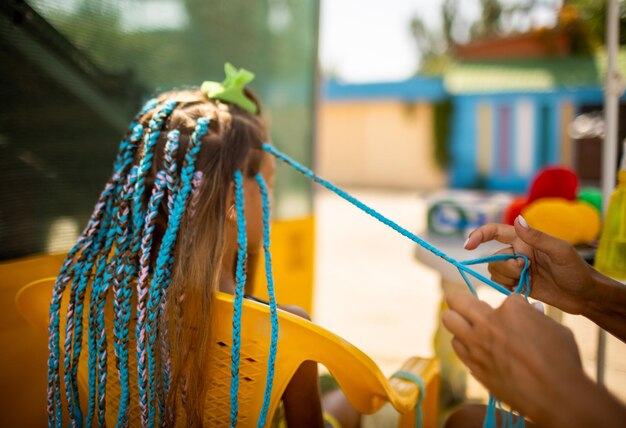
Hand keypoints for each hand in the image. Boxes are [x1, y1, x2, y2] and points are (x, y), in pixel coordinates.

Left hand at [442, 291, 584, 424]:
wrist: (556, 397)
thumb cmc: (562, 361)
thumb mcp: (554, 329)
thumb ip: (536, 317)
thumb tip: (532, 310)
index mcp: (510, 310)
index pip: (505, 297)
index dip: (515, 306)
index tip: (521, 314)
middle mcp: (487, 324)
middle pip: (455, 300)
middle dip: (460, 299)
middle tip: (468, 305)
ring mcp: (476, 346)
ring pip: (450, 323)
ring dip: (461, 324)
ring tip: (474, 330)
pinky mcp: (473, 366)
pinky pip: (458, 347)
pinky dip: (465, 345)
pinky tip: (478, 349)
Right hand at [464, 216, 596, 314]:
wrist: (585, 296)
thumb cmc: (576, 270)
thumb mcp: (560, 251)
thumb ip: (537, 236)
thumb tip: (518, 219)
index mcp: (525, 240)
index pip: (495, 232)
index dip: (479, 235)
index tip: (468, 245)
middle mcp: (517, 253)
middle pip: (493, 258)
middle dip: (505, 266)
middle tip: (524, 271)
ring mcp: (517, 269)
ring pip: (494, 272)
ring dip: (506, 278)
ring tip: (525, 282)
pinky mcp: (517, 285)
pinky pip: (500, 285)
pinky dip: (507, 288)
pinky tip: (522, 290)